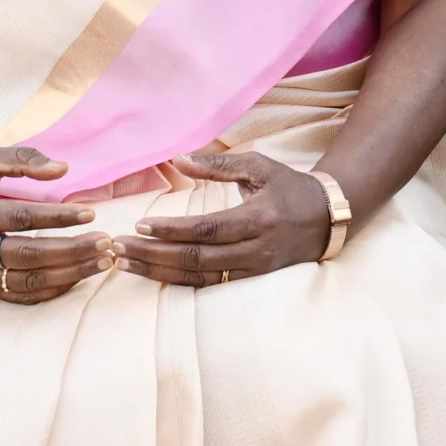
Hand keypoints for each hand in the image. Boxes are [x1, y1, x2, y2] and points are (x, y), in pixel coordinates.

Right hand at [0, 146, 107, 298]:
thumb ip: (21, 159)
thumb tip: (64, 168)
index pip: (20, 218)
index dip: (57, 217)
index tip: (90, 213)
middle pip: (28, 255)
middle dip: (72, 250)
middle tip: (106, 242)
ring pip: (28, 281)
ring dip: (70, 274)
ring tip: (103, 262)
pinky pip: (21, 296)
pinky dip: (53, 290)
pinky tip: (80, 276)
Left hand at [114, 152, 334, 285]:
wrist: (328, 219)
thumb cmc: (289, 187)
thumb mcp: (258, 166)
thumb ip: (217, 164)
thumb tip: (177, 160)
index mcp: (258, 218)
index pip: (207, 229)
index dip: (171, 230)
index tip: (139, 225)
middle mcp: (256, 249)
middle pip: (196, 258)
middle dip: (153, 254)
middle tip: (117, 248)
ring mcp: (255, 270)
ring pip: (199, 278)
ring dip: (158, 272)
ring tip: (125, 265)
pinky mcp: (252, 281)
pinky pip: (210, 286)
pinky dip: (178, 282)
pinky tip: (153, 275)